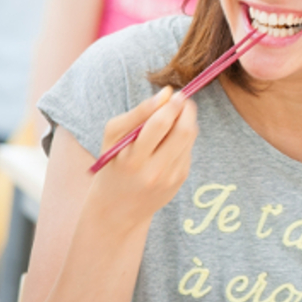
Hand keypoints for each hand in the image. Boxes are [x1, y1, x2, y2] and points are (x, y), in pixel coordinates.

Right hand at [88, 87, 198, 227]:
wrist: (118, 208)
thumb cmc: (113, 164)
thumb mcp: (113, 137)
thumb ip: (138, 113)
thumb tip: (166, 93)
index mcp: (133, 159)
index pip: (158, 125)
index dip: (171, 105)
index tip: (175, 93)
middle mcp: (154, 171)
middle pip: (183, 131)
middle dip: (186, 110)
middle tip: (181, 99)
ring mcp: (171, 178)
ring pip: (189, 139)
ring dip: (187, 121)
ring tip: (174, 117)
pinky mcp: (180, 180)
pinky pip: (188, 150)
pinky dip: (183, 138)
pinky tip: (169, 140)